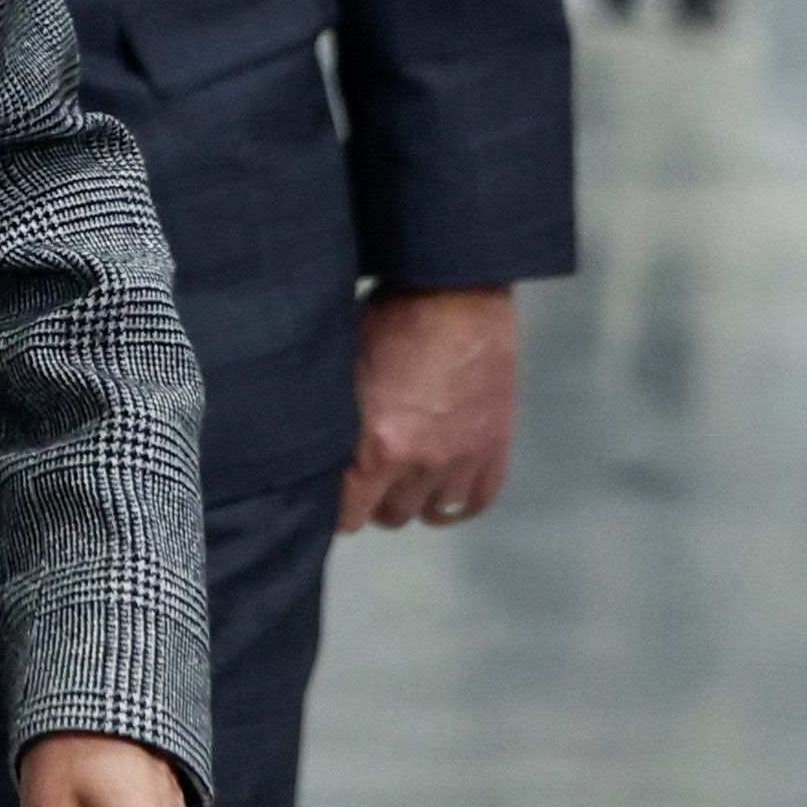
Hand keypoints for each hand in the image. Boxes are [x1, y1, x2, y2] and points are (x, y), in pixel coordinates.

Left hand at [342, 284, 519, 532]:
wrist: (457, 289)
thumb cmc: (392, 317)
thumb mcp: (344, 368)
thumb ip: (334, 421)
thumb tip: (311, 450)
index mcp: (377, 445)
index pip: (349, 517)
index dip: (337, 508)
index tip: (334, 494)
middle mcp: (422, 461)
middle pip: (390, 516)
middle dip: (375, 500)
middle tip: (368, 476)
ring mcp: (463, 457)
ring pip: (432, 512)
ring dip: (415, 499)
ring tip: (403, 478)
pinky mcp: (495, 445)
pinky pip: (478, 500)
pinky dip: (460, 503)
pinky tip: (443, 493)